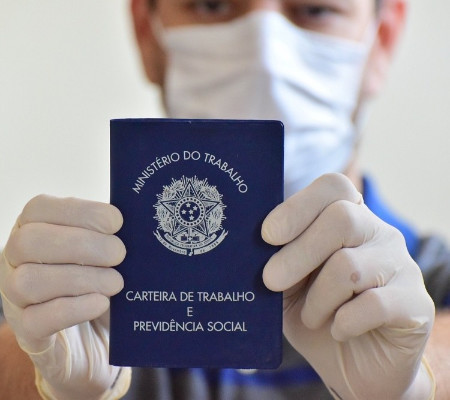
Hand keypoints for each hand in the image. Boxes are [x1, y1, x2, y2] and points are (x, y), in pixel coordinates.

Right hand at [0, 195, 129, 399]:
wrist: (98, 335)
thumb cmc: (102, 280)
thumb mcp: (107, 252)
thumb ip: (111, 235)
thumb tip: (134, 223)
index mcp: (33, 229)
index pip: (39, 208)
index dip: (79, 211)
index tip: (116, 222)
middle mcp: (14, 260)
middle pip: (29, 242)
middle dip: (82, 244)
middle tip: (119, 254)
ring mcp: (15, 298)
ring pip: (29, 281)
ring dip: (81, 278)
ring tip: (116, 282)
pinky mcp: (28, 332)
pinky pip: (37, 320)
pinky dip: (74, 309)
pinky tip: (101, 303)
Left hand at [262, 174, 434, 398]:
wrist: (354, 365)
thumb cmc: (316, 315)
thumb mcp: (286, 287)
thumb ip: (276, 261)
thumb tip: (252, 246)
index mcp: (348, 219)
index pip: (333, 186)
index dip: (298, 206)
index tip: (268, 235)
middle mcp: (378, 234)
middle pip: (342, 218)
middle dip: (297, 254)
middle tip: (271, 281)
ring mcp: (401, 265)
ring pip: (349, 266)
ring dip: (317, 299)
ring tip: (312, 317)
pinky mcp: (415, 303)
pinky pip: (374, 304)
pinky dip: (344, 322)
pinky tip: (338, 330)